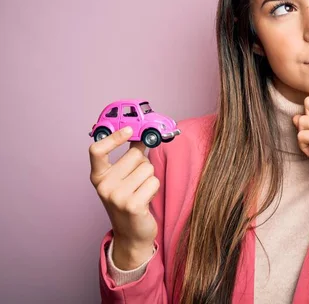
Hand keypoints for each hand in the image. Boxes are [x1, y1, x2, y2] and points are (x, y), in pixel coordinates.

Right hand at [89, 127, 158, 269]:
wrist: (131, 234)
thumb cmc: (128, 201)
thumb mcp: (122, 179)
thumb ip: (129, 157)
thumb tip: (142, 136)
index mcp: (98, 177)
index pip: (97, 150)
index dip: (113, 137)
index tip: (129, 130)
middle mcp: (104, 186)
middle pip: (134, 155)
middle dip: (142, 164)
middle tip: (137, 181)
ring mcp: (116, 196)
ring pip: (147, 168)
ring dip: (150, 178)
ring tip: (141, 192)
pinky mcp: (132, 205)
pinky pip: (154, 182)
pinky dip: (154, 188)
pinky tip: (146, 200)